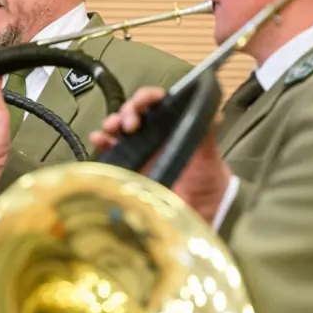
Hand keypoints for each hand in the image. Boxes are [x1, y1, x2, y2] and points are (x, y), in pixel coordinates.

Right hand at [91, 86, 230, 223]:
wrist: (200, 215)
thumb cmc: (207, 182)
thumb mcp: (209, 154)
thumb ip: (207, 132)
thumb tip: (211, 111)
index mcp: (172, 127)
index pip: (155, 103)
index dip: (146, 98)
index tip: (143, 102)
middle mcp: (153, 137)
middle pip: (133, 113)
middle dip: (127, 111)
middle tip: (130, 124)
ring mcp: (139, 153)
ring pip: (118, 129)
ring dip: (112, 123)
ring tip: (112, 128)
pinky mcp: (128, 170)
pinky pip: (110, 153)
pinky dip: (102, 143)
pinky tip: (100, 140)